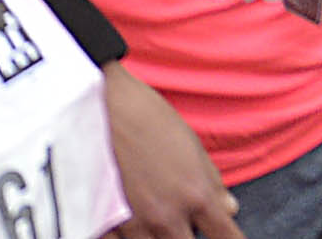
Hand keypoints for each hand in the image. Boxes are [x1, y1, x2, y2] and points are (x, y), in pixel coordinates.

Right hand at [101, 67, 243, 238]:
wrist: (93, 96)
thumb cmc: (142, 112)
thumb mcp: (189, 141)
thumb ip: (212, 181)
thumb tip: (228, 208)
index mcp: (195, 195)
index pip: (227, 237)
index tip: (224, 234)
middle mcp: (166, 215)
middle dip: (187, 234)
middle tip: (180, 216)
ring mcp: (132, 222)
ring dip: (156, 235)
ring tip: (149, 212)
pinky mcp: (101, 220)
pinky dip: (125, 234)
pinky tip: (124, 217)